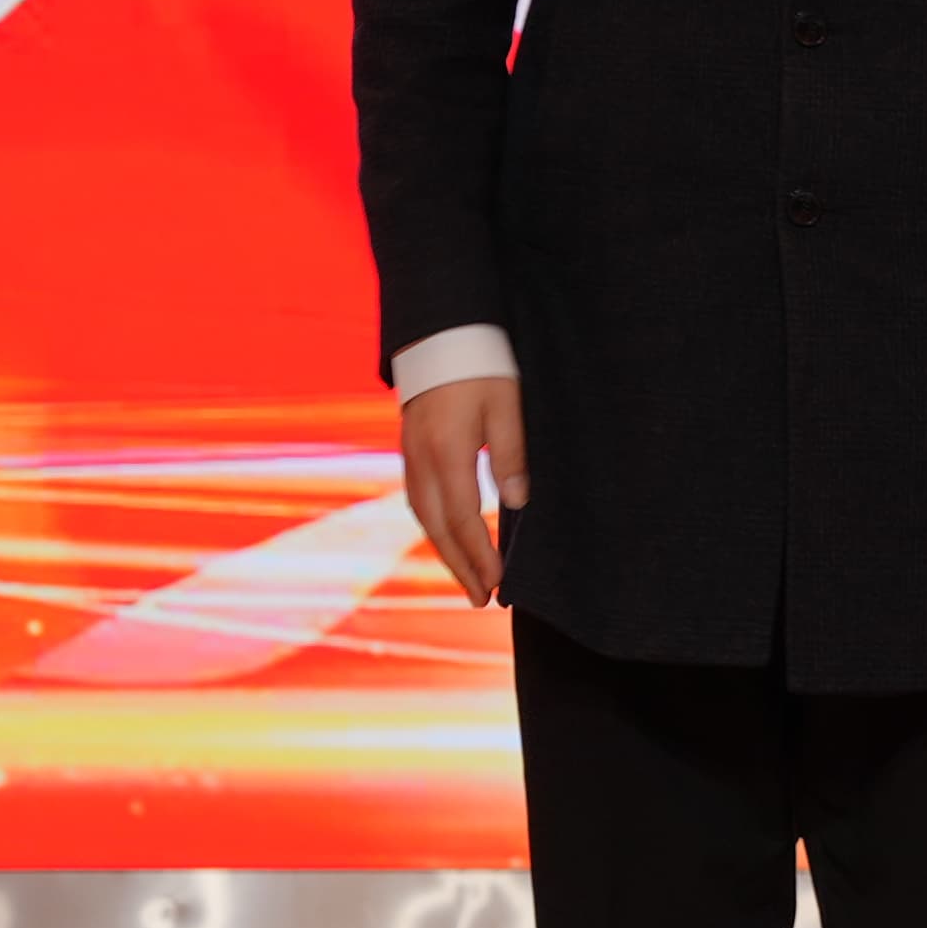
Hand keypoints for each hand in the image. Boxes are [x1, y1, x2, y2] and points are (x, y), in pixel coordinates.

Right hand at [401, 374, 528, 608]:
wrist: (439, 329)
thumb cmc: (479, 363)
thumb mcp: (506, 404)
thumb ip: (510, 454)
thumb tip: (516, 503)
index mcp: (447, 452)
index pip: (463, 519)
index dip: (480, 555)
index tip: (498, 582)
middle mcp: (421, 460)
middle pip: (437, 528)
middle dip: (459, 566)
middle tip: (480, 599)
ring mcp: (410, 454)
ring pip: (422, 517)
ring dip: (444, 550)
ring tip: (466, 577)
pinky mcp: (409, 447)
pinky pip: (417, 499)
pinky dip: (433, 526)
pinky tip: (446, 536)